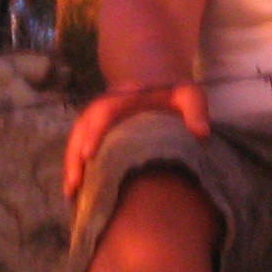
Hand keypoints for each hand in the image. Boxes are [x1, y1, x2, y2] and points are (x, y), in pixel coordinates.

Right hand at [62, 80, 208, 198]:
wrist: (158, 78)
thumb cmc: (175, 91)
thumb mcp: (189, 94)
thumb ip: (196, 109)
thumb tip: (201, 134)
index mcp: (125, 95)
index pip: (104, 111)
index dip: (95, 132)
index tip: (89, 155)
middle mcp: (106, 104)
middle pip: (82, 127)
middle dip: (74, 155)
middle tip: (74, 184)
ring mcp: (99, 116)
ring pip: (77, 137)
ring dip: (71, 163)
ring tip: (70, 192)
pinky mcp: (98, 129)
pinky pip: (80, 145)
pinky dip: (76, 164)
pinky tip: (75, 189)